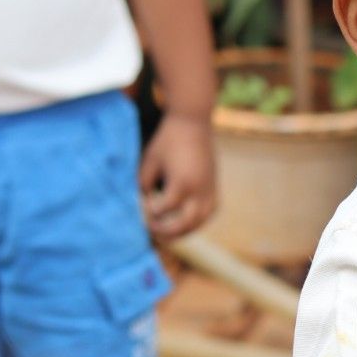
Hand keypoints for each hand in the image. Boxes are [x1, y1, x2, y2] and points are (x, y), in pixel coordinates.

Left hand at [139, 113, 216, 239]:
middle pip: (184, 223)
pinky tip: (184, 222)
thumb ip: (145, 185)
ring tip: (168, 234)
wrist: (193, 122)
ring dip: (184, 231)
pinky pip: (209, 212)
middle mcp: (199, 190)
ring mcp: (210, 190)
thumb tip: (144, 203)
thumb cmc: (168, 140)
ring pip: (200, 222)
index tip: (141, 206)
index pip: (164, 210)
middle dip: (166, 231)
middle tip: (152, 231)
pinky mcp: (215, 187)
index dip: (150, 212)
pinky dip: (197, 221)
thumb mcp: (149, 161)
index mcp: (182, 182)